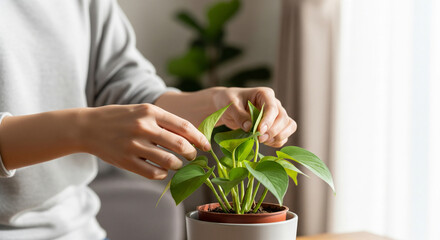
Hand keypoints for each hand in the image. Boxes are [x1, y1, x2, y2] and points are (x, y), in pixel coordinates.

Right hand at [80, 104, 210, 179]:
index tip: (206, 146)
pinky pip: (153, 173)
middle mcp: (143, 127)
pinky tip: (161, 169)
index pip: (184, 126)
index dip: (199, 139)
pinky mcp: (126, 161)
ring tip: (176, 164)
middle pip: (180, 145)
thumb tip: (191, 136)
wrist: (87, 127)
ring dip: (178, 165)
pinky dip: (162, 173)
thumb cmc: (120, 118)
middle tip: (192, 156)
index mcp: (150, 111)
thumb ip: (164, 121)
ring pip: (169, 161)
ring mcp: (134, 145)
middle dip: (191, 154)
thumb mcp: (142, 111)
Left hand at [213, 87, 296, 147]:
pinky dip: (277, 141)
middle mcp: (274, 104)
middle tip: (259, 138)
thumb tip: (250, 127)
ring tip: (262, 141)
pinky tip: (265, 142)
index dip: (268, 121)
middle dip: (273, 131)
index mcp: (264, 94)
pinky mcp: (274, 126)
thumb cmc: (228, 101)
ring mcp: (276, 115)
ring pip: (289, 126)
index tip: (259, 131)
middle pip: (284, 118)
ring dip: (278, 136)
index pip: (273, 108)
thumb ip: (239, 115)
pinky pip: (283, 135)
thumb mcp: (230, 105)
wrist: (226, 107)